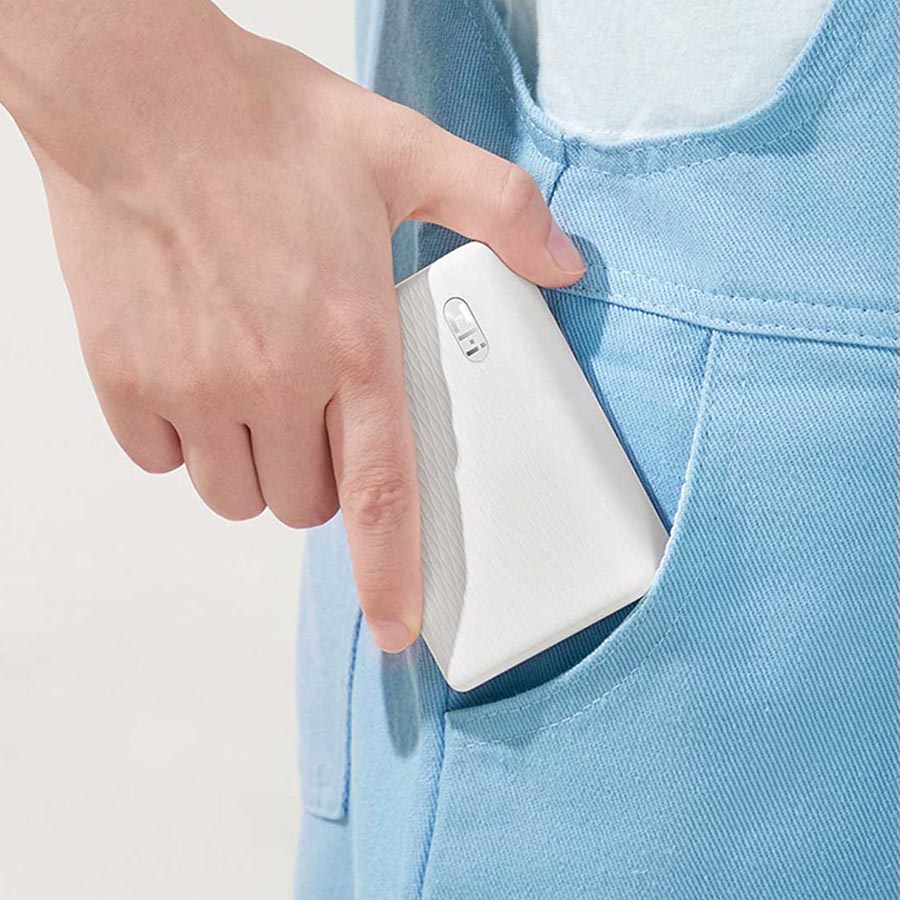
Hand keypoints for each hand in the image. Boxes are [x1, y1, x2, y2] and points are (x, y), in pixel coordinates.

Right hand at [7, 2, 584, 650]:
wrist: (140, 92)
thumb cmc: (266, 123)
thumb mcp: (405, 151)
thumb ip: (500, 211)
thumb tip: (565, 264)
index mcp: (353, 340)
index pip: (382, 493)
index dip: (392, 576)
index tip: (398, 631)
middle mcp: (273, 378)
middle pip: (306, 505)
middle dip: (322, 481)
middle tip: (322, 419)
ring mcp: (192, 382)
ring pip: (235, 495)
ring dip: (256, 468)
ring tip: (260, 397)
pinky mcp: (125, 375)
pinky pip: (161, 460)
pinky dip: (183, 440)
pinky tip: (196, 376)